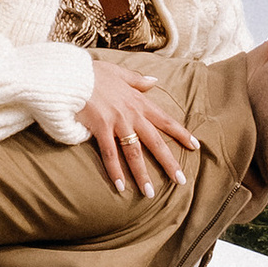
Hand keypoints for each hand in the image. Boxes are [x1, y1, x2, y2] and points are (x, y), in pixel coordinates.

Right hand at [79, 55, 198, 195]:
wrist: (72, 75)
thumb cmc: (93, 74)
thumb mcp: (119, 72)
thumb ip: (137, 80)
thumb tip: (154, 82)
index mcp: (139, 102)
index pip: (165, 120)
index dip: (181, 133)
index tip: (195, 146)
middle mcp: (132, 114)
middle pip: (155, 142)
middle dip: (169, 162)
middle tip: (181, 180)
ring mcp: (117, 122)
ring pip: (134, 153)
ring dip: (142, 174)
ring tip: (149, 193)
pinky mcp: (101, 129)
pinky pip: (109, 154)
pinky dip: (115, 171)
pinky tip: (120, 187)